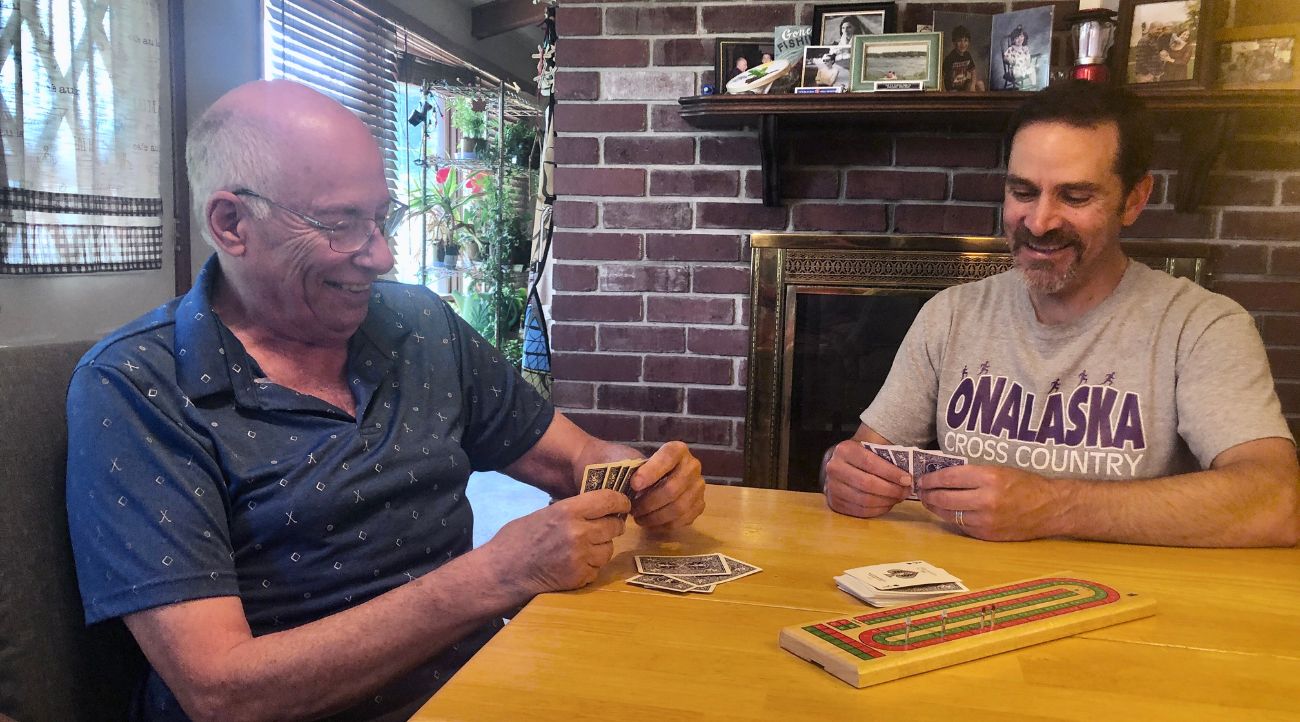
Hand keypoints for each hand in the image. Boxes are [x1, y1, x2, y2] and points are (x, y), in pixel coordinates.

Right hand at [484, 490, 629, 597]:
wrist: (502, 572)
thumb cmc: (518, 539)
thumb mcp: (545, 513)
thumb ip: (573, 510)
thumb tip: (597, 508)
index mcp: (568, 510)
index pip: (609, 500)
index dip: (620, 502)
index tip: (622, 505)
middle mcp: (579, 532)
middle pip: (615, 526)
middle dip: (611, 527)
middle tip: (602, 529)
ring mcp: (581, 557)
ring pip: (609, 549)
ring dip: (601, 549)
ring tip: (582, 549)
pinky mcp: (580, 577)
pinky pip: (598, 569)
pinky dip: (591, 567)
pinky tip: (574, 564)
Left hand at [628, 441, 704, 529]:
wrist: (651, 478)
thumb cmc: (640, 469)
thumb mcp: (634, 462)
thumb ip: (632, 469)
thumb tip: (630, 486)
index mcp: (678, 450)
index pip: (667, 458)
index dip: (651, 472)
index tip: (634, 485)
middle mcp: (692, 466)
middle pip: (672, 488)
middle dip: (649, 502)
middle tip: (633, 509)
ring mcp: (698, 486)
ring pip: (678, 507)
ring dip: (655, 517)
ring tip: (639, 518)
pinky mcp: (700, 505)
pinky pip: (683, 519)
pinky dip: (664, 525)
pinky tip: (651, 523)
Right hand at [823, 440, 910, 517]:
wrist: (842, 463)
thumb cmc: (863, 456)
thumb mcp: (872, 448)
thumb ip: (887, 457)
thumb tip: (908, 477)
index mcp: (844, 450)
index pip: (870, 463)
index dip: (891, 473)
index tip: (907, 479)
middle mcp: (834, 467)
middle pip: (867, 483)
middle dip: (891, 490)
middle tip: (905, 492)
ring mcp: (831, 486)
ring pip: (864, 500)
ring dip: (886, 501)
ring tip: (898, 498)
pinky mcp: (833, 502)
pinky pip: (859, 511)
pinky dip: (877, 510)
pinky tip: (887, 504)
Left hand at [918, 464, 1062, 540]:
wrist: (1051, 508)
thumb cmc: (1025, 484)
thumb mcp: (999, 470)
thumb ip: (972, 474)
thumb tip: (942, 475)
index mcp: (989, 478)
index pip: (949, 477)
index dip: (931, 479)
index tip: (922, 479)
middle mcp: (986, 500)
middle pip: (944, 498)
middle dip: (928, 495)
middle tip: (921, 491)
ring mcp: (986, 520)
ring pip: (949, 514)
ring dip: (936, 508)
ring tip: (930, 501)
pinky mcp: (988, 535)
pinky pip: (962, 526)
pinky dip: (952, 518)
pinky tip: (948, 512)